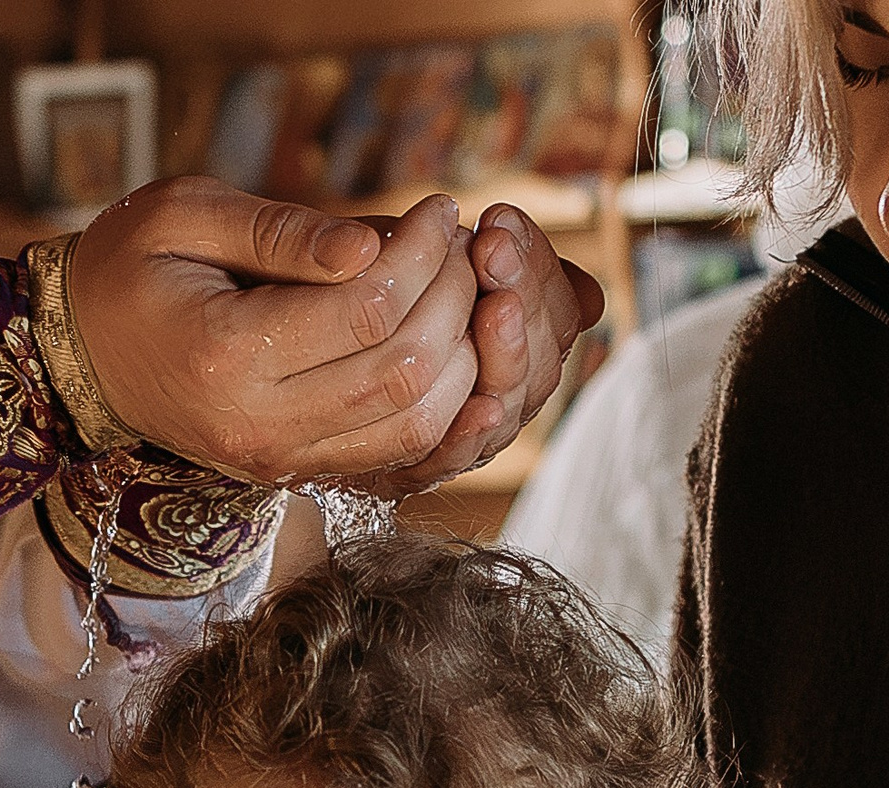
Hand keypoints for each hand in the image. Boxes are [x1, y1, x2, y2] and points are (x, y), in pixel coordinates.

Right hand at [72, 179, 477, 483]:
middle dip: (452, 297)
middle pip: (404, 369)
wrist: (80, 358)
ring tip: (458, 290)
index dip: (422, 253)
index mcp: (226, 353)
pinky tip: (449, 347)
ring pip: (415, 422)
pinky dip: (442, 404)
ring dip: (460, 355)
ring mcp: (280, 458)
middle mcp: (259, 423)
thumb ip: (281, 231)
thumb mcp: (184, 217)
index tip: (439, 208)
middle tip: (461, 245)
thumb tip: (372, 244)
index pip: (366, 307)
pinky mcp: (297, 470)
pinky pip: (396, 452)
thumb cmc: (126, 269)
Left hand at [378, 203, 604, 494]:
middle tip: (494, 251)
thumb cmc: (371, 298)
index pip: (560, 309)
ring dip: (506, 354)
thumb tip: (592, 299)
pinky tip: (484, 404)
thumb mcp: (435, 268)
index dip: (539, 267)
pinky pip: (453, 458)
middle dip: (524, 295)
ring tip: (496, 309)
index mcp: (519, 339)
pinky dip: (472, 434)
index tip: (500, 220)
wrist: (296, 358)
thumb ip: (511, 273)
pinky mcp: (415, 467)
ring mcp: (465, 432)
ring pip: (509, 401)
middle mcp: (501, 390)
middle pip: (543, 355)